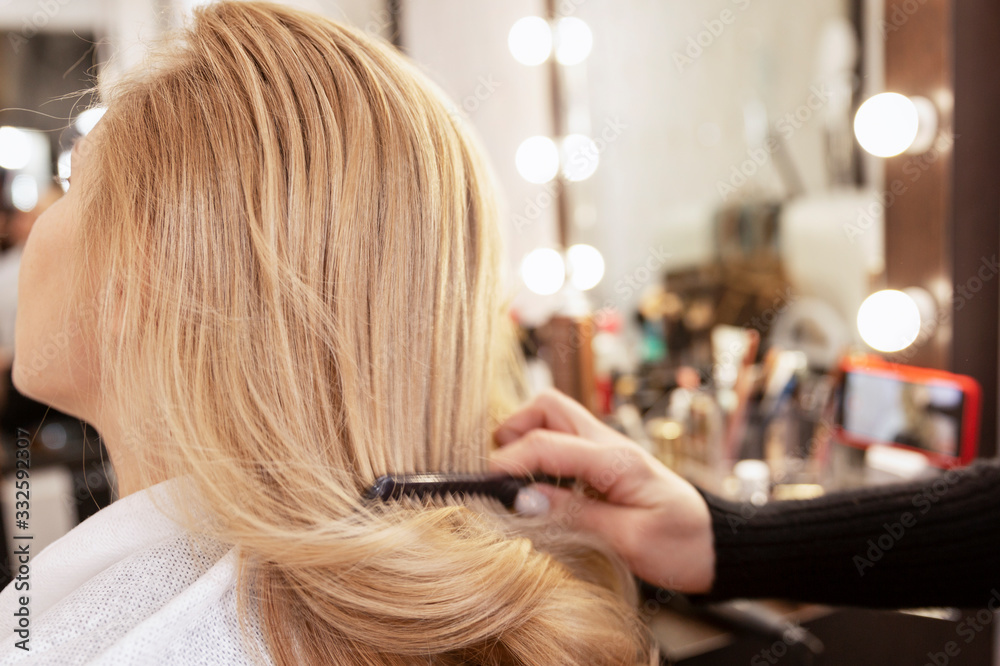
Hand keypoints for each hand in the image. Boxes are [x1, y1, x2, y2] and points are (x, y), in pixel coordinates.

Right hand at [490, 388, 714, 593]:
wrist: (717, 544)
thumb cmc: (681, 544)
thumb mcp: (628, 540)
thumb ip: (574, 515)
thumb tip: (525, 500)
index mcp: (615, 459)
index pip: (546, 443)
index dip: (508, 462)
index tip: (484, 485)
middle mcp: (609, 443)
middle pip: (547, 407)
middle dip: (514, 431)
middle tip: (501, 472)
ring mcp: (607, 449)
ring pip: (554, 418)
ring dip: (527, 438)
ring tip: (515, 480)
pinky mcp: (605, 462)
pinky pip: (565, 442)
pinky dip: (542, 454)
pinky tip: (539, 486)